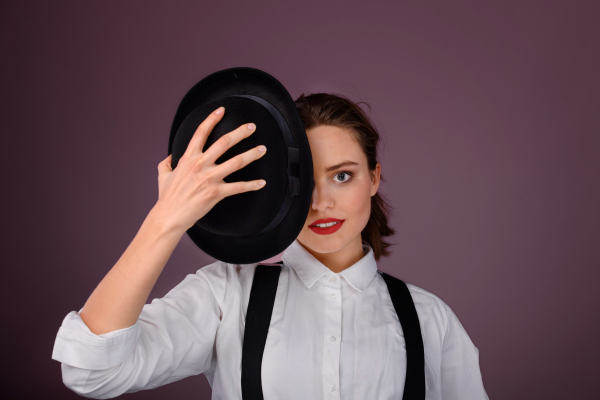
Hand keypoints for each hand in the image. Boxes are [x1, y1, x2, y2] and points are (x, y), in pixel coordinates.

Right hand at [155, 106, 266, 232]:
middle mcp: (200, 164)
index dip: (212, 119)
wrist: (169, 216)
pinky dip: (252, 185)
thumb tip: (170, 157)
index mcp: (188, 158)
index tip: (222, 110)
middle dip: (240, 132)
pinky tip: (262, 183)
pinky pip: (239, 187)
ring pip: (236, 162)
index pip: (201, 132)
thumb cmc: (167, 197)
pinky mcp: (216, 192)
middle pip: (224, 142)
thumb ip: (167, 163)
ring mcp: (209, 178)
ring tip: (262, 149)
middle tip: (252, 127)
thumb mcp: (163, 175)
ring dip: (252, 154)